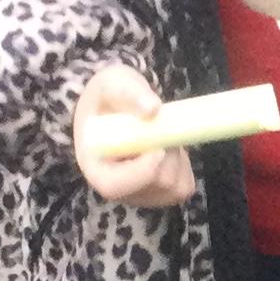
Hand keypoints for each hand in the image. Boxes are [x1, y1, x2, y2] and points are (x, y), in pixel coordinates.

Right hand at [74, 61, 195, 208]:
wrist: (117, 108)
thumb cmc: (108, 98)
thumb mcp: (112, 84)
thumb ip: (128, 93)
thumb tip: (153, 108)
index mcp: (95, 167)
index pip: (116, 186)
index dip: (143, 171)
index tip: (159, 148)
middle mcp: (117, 190)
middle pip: (155, 184)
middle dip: (168, 153)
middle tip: (162, 125)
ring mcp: (141, 196)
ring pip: (174, 186)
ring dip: (177, 157)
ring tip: (161, 135)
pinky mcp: (162, 194)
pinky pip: (184, 187)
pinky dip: (184, 165)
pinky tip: (168, 148)